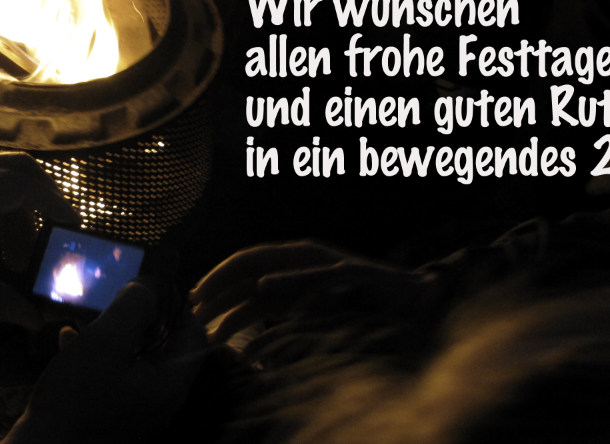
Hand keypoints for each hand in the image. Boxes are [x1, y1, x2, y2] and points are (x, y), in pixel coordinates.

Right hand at [4, 283, 206, 443]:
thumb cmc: (76, 396)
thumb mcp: (106, 341)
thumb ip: (134, 307)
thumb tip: (149, 286)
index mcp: (170, 384)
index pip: (193, 334)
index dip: (177, 303)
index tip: (152, 281)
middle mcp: (160, 400)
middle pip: (164, 346)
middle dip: (142, 315)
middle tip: (120, 292)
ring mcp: (135, 411)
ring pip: (135, 359)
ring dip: (116, 332)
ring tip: (91, 311)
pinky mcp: (110, 415)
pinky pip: (113, 376)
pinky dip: (97, 354)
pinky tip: (69, 338)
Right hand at [189, 241, 428, 356]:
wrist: (417, 311)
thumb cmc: (387, 290)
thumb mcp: (347, 279)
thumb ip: (305, 278)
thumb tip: (261, 284)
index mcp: (300, 254)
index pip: (248, 260)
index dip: (220, 275)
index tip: (198, 295)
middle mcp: (293, 272)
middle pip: (243, 283)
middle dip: (217, 300)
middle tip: (192, 321)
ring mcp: (298, 296)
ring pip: (252, 306)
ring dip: (230, 321)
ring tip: (209, 341)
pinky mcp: (307, 319)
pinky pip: (271, 327)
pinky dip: (253, 339)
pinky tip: (241, 355)